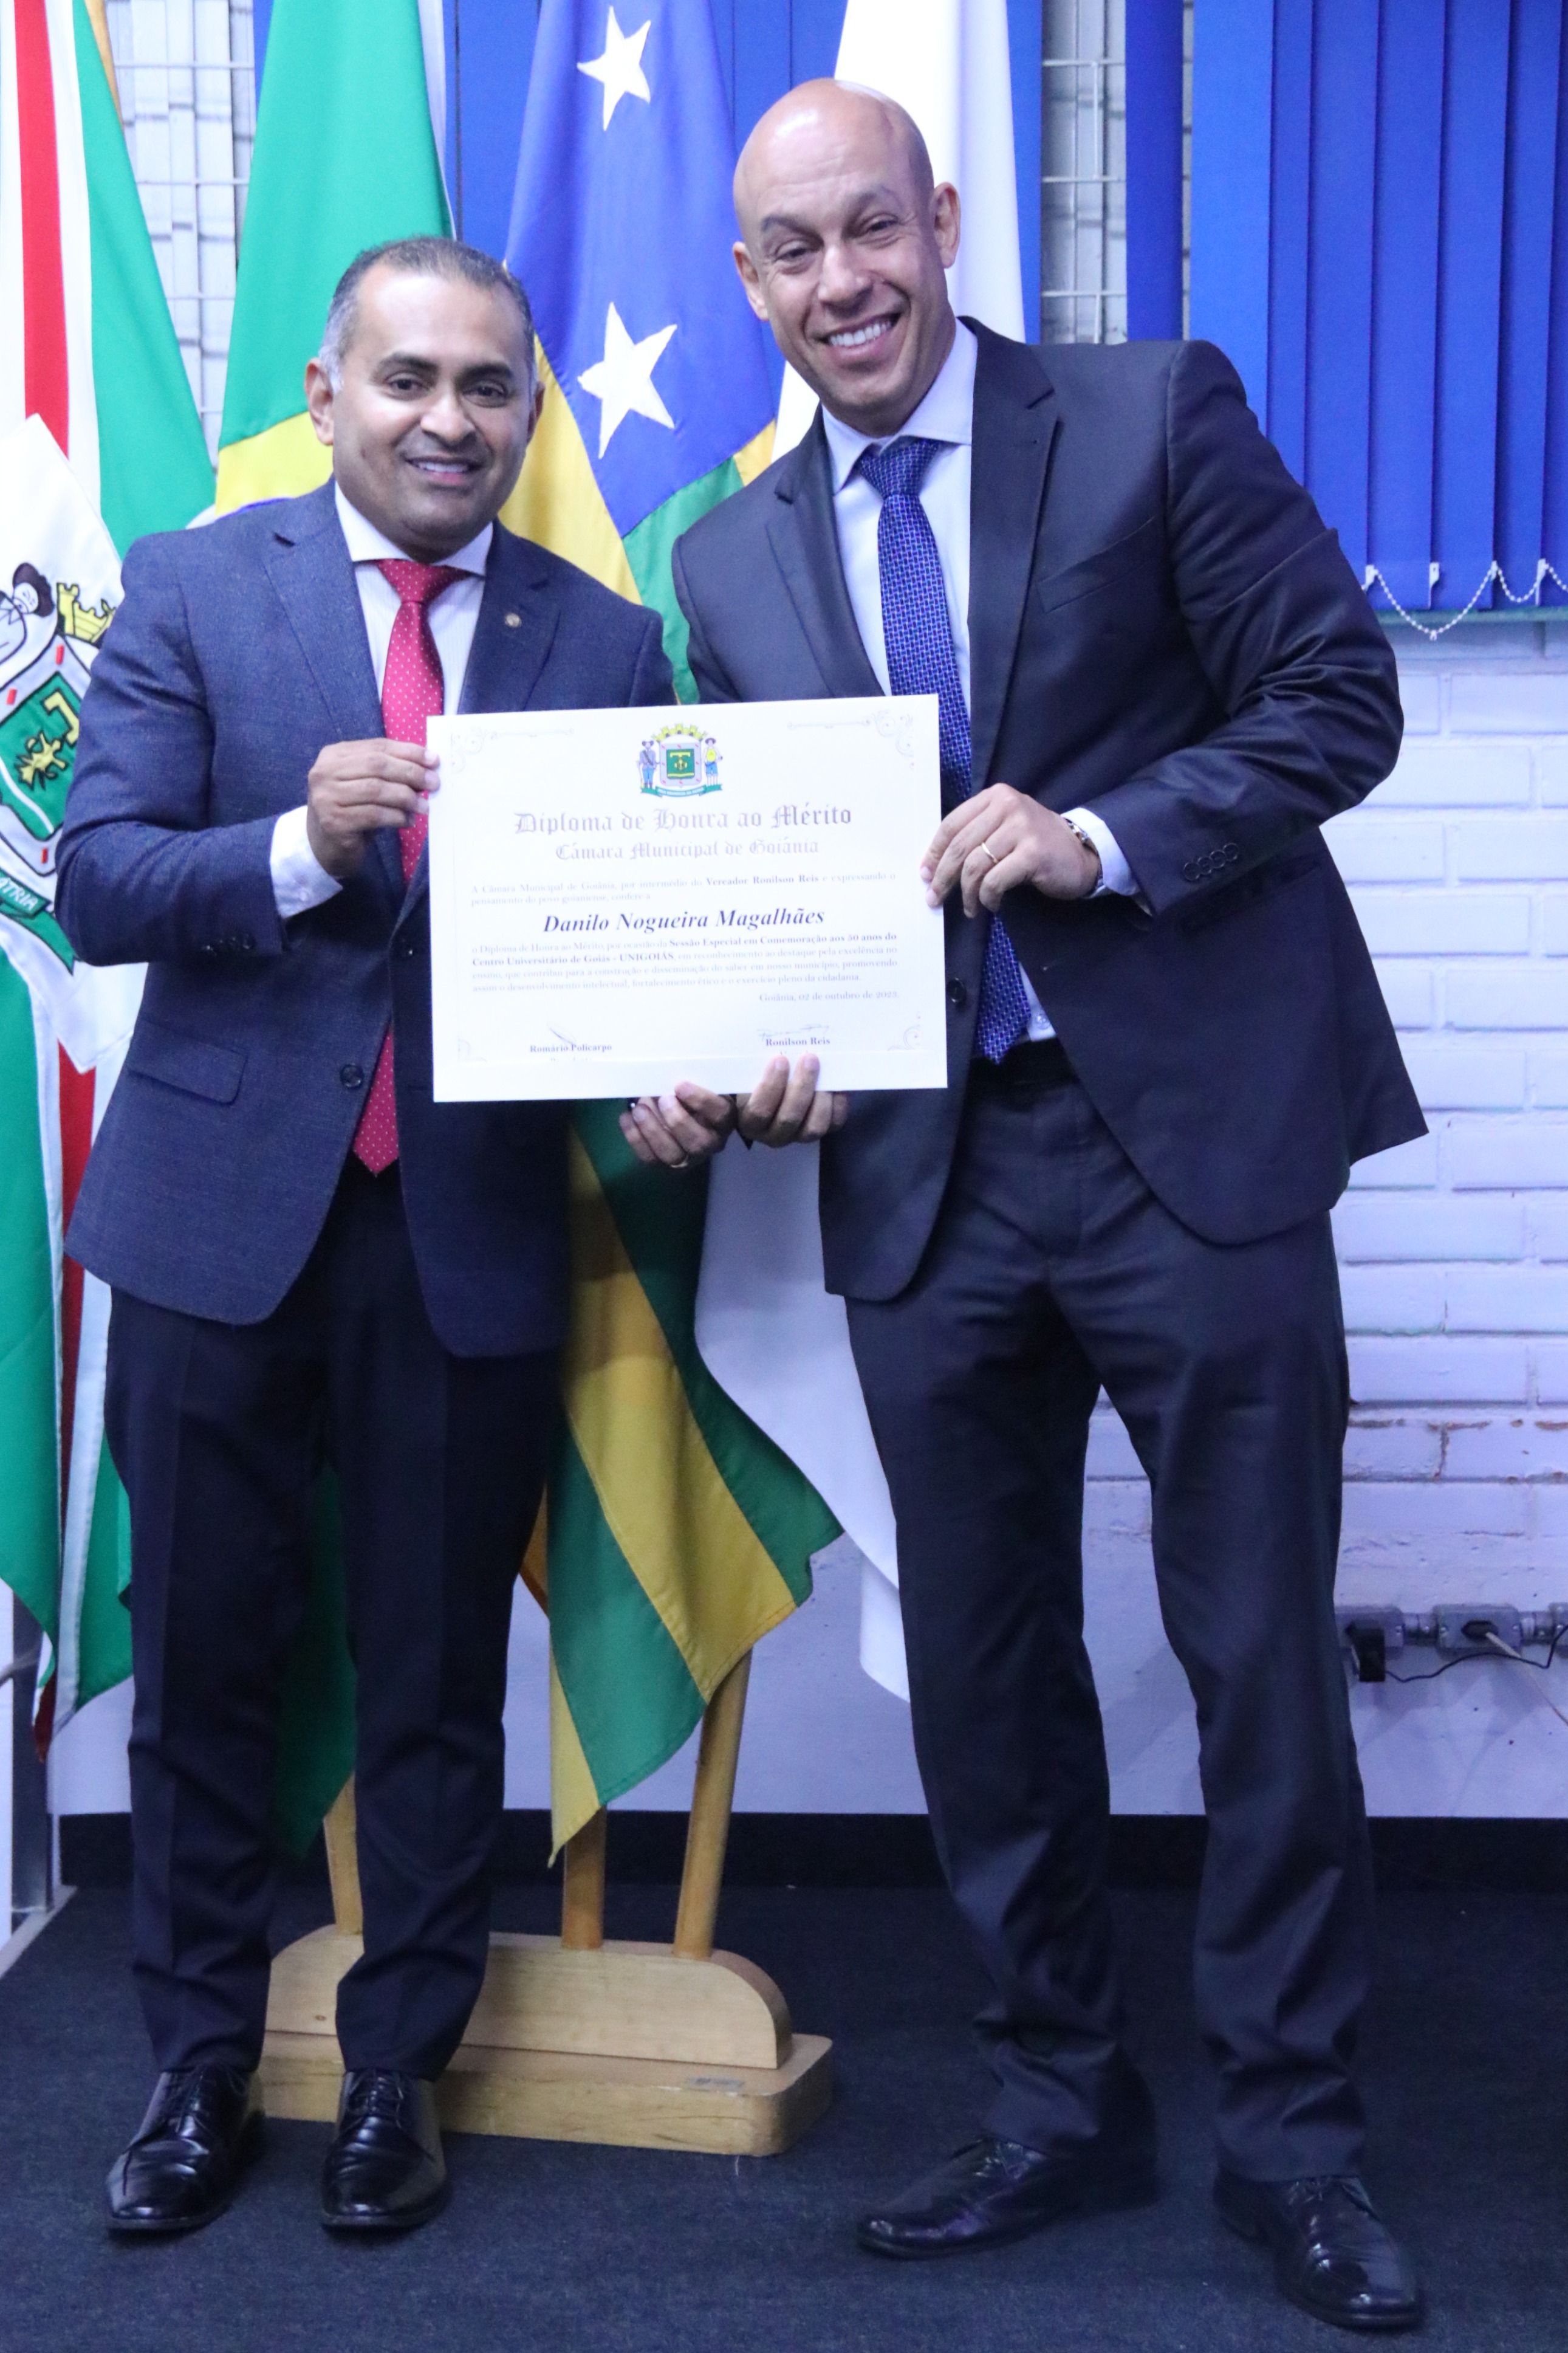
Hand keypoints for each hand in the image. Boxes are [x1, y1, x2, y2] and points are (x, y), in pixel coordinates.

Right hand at [306, 738, 438, 878]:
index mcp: (334, 755)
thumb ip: (389, 772)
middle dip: (410, 773)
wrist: (325, 846)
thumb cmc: (352, 811)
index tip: (433, 760)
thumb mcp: (367, 784)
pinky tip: (408, 821)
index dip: (408, 752)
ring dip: (406, 797)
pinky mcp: (333, 821)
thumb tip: (427, 768)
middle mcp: (324, 772)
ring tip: (424, 806)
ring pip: (376, 790)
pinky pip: (373, 815)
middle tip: (434, 783)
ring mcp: (326, 797)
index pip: (377, 747)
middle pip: (377, 765)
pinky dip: (396, 817)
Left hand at [619, 1083, 736, 1170]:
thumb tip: (668, 1076)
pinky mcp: (664, 1165)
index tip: (680, 1085)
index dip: (701, 1100)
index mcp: (723, 1120)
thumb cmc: (690, 1094)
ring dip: (653, 1131)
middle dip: (677, 1120)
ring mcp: (687, 1158)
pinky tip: (626, 1117)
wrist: (679, 1110)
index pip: (720, 1113)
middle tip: (663, 1099)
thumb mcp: (698, 1084)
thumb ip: (690, 1081)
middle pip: (698, 1142)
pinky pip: (649, 1158)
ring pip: (672, 1155)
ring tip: (639, 1109)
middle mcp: (709, 1144)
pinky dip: (635, 1138)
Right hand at [735, 1055, 848, 1148]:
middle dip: (801, 1086)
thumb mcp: (748, 1073)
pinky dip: (838, 1102)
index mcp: (750, 1121)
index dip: (770, 1086)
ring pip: (813, 1127)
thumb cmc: (756, 1078)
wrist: (775, 1085)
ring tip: (824, 1069)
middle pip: (788, 1118)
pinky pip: (834, 1122)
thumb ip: (752, 1066)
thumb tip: (769, 1050)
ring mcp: (799, 1136)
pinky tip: (837, 1081)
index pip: (759, 1110)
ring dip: (821, 1096)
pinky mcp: (821, 1130)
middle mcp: (774, 1135)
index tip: (779, 1059)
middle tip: (809, 1058)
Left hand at [922, 785, 1098, 915]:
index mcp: (995, 797)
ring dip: (967, 893)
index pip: (951, 824)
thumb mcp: (1004, 828)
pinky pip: (995, 881)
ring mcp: (1021, 828)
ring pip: (975, 865)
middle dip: (943, 876)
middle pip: (959, 846)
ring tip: (970, 908)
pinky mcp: (1032, 853)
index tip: (925, 874)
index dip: (934, 852)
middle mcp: (1007, 806)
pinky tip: (991, 905)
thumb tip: (935, 864)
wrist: (1081, 854)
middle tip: (934, 897)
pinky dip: (988, 897)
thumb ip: (975, 835)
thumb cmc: (1036, 845)